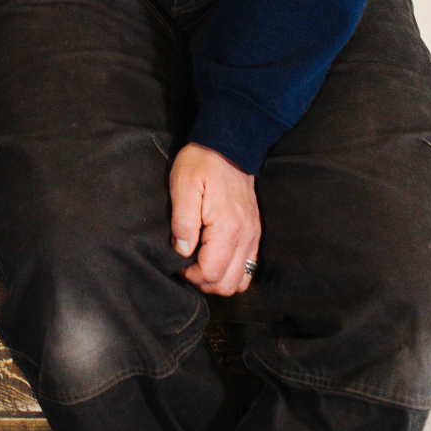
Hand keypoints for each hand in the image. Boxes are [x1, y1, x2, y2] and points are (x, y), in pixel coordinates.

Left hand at [169, 142, 260, 295]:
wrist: (228, 147)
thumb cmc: (202, 164)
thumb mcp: (183, 185)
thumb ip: (182, 221)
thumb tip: (181, 251)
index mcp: (228, 228)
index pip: (212, 273)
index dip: (191, 275)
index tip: (177, 263)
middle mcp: (246, 237)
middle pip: (228, 284)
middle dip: (204, 282)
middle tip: (186, 267)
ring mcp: (253, 236)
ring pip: (241, 281)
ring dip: (219, 280)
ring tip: (199, 265)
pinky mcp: (254, 233)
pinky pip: (249, 267)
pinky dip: (232, 271)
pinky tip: (215, 258)